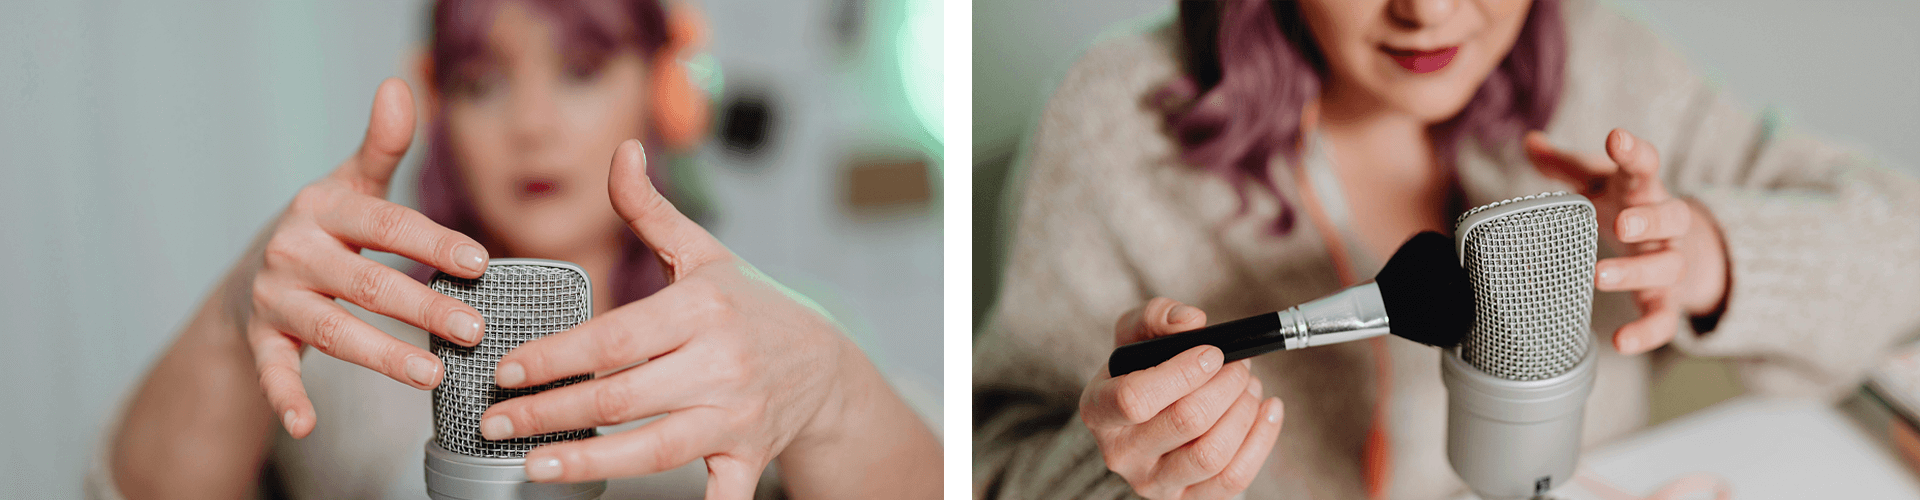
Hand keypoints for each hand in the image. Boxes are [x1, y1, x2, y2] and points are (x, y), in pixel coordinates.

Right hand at [245, 78, 491, 437]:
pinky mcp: (260, 341)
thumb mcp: (350, 185)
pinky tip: (307, 423)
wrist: (249, 279)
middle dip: (422, 305)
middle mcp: (293, 252)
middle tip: (476, 328)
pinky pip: (273, 372)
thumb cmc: (323, 231)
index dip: (433, 242)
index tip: (482, 262)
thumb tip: (400, 84)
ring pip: (331, 330)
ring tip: (433, 374)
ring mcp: (273, 299)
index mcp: (322, 209)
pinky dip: (286, 398)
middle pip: (365, 282)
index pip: (385, 224)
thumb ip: (382, 145)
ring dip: (382, 355)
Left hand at [474, 140, 852, 498]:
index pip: (613, 338)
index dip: (554, 357)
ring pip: (654, 448)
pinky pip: (722, 493)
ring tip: (536, 465)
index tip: (506, 368)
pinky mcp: (750, 456)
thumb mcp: (705, 253)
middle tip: (495, 421)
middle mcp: (721, 363)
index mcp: (702, 309)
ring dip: (590, 461)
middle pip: (621, 396)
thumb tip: (621, 152)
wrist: (826, 363)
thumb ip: (649, 209)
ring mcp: (737, 415)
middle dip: (549, 411)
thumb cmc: (752, 306)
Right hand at [1080, 298, 1285, 499]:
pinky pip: (1233, 480)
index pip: (1135, 399)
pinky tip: (1268, 409)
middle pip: (1185, 422)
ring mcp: (1154, 483)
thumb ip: (1157, 315)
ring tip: (1249, 385)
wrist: (1141, 420)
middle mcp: (1121, 454)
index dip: (1182, 373)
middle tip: (1239, 364)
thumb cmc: (1140, 371)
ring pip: (1212, 455)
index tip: (1212, 353)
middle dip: (1226, 385)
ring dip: (1243, 411)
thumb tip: (1192, 321)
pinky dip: (1261, 440)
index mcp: (1098, 410)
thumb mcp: (1135, 335)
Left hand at [1526, 128, 1730, 354]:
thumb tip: (1531, 141)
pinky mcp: (1667, 299)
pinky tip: (1621, 342)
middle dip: (1649, 220)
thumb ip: (1565, 165)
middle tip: (1622, 224)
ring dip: (1636, 271)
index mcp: (1643, 192)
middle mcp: (1664, 226)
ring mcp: (1669, 263)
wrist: (1682, 247)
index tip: (1616, 138)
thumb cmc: (1629, 206)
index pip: (1646, 166)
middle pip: (1671, 217)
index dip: (1633, 152)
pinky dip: (1647, 332)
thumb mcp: (1598, 182)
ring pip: (1668, 266)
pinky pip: (1664, 319)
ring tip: (1599, 275)